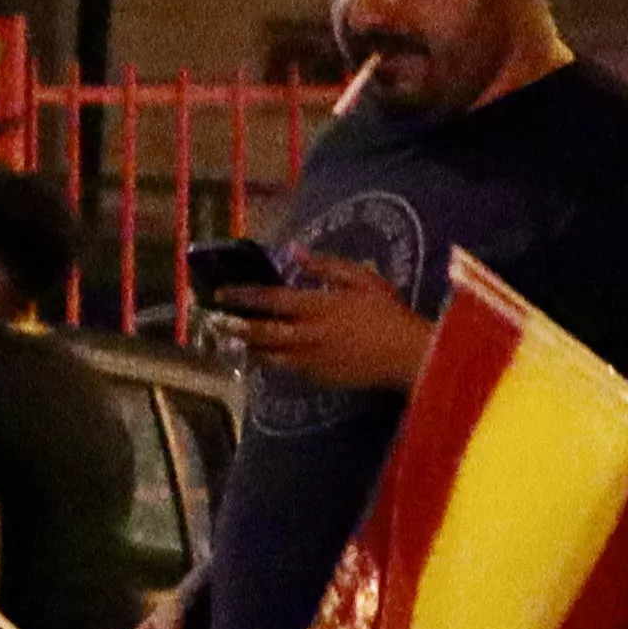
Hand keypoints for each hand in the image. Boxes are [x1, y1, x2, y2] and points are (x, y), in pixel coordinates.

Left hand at [220, 262, 439, 393]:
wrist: (412, 356)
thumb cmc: (389, 314)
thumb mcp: (362, 280)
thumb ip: (326, 266)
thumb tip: (294, 251)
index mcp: (317, 307)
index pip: (268, 300)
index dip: (242, 296)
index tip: (222, 293)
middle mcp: (307, 334)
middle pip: (260, 332)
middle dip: (234, 326)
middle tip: (215, 322)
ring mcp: (311, 359)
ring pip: (269, 355)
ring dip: (248, 347)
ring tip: (234, 342)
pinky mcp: (320, 377)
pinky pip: (288, 369)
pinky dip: (272, 362)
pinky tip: (265, 357)